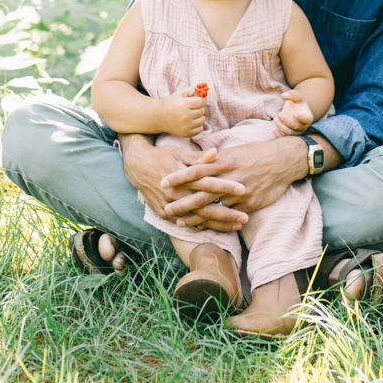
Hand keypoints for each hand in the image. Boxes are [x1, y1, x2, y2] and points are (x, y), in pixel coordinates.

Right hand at [120, 136, 247, 229]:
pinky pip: (186, 224)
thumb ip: (199, 157)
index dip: (225, 186)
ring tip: (237, 225)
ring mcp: (169, 208)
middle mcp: (175, 195)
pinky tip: (218, 229)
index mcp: (181, 178)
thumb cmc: (162, 156)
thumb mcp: (179, 153)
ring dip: (218, 224)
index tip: (243, 189)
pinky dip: (202, 227)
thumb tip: (216, 153)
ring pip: (198, 220)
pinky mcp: (164, 215)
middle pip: (205, 207)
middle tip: (246, 216)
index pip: (207, 184)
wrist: (137, 166)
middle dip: (226, 213)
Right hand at [159, 86, 205, 136]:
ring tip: (191, 115)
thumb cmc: (172, 103)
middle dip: (199, 108)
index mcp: (183, 104)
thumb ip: (192, 89)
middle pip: (203, 110)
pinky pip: (200, 129)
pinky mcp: (186, 133)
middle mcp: (185, 116)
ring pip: (203, 120)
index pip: (202, 102)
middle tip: (192, 108)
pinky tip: (191, 122)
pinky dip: (198, 125)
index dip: (202, 100)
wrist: (161, 118)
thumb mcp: (180, 93)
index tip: (199, 100)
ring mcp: (186, 126)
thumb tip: (204, 92)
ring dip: (199, 116)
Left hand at [161, 137, 308, 227]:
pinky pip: (229, 217)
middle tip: (166, 208)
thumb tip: (201, 161)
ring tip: (181, 222)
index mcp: (224, 161)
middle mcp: (230, 178)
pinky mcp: (249, 205)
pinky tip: (204, 227)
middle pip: (201, 193)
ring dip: (196, 217)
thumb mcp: (235, 150)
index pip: (196, 170)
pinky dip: (216, 223)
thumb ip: (217, 159)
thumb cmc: (257, 152)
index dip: (179, 176)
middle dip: (182, 202)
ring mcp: (240, 193)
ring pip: (214, 208)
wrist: (284, 160)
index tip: (163, 181)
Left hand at [271, 90, 313, 137]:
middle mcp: (303, 127)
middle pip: (296, 127)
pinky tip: (273, 129)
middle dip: (287, 121)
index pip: (306, 119)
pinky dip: (279, 136)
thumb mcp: (297, 96)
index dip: (301, 117)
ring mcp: (297, 133)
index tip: (294, 114)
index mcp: (308, 117)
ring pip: (290, 134)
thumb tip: (284, 95)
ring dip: (281, 127)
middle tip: (279, 114)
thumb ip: (292, 94)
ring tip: (275, 119)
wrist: (295, 111)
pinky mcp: (289, 136)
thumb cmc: (297, 103)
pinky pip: (285, 138)